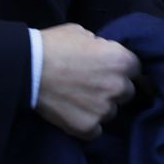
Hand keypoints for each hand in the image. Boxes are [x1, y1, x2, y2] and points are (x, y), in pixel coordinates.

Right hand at [35, 23, 140, 139]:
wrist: (27, 68)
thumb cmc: (54, 45)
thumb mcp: (82, 33)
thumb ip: (101, 46)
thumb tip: (103, 54)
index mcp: (121, 60)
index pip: (136, 69)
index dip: (122, 69)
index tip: (110, 70)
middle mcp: (118, 87)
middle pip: (126, 92)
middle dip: (113, 88)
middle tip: (93, 84)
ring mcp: (104, 110)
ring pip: (111, 112)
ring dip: (100, 106)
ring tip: (79, 99)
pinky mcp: (88, 127)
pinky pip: (96, 130)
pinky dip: (87, 123)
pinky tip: (73, 113)